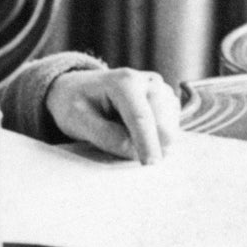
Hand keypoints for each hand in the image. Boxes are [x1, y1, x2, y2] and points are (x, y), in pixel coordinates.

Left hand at [44, 68, 180, 163]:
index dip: (147, 143)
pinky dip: (156, 136)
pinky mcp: (166, 100)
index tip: (150, 165)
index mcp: (124, 82)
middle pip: (163, 124)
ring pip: (170, 128)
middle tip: (121, 145)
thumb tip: (135, 152)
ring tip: (122, 131)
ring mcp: (160, 90)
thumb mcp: (78, 120)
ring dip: (152, 140)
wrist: (77, 88)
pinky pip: (170, 128)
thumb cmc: (75, 103)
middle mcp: (148, 81)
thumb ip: (106, 136)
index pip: (141, 118)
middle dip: (150, 143)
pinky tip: (134, 130)